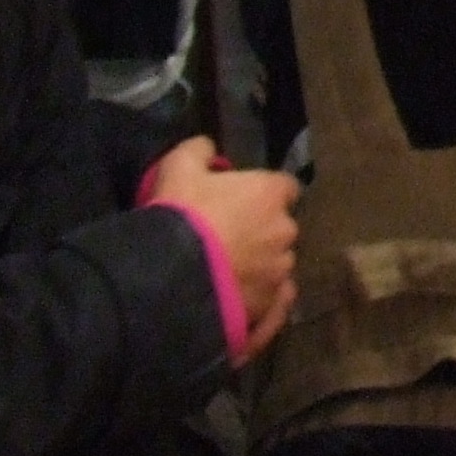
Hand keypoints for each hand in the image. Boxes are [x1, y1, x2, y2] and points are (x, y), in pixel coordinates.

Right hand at [149, 136, 301, 355]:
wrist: (171, 274)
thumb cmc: (181, 213)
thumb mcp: (179, 167)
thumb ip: (198, 150)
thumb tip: (208, 148)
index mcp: (270, 195)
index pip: (285, 187)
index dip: (265, 193)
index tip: (244, 200)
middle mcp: (284, 232)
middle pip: (281, 228)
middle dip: (262, 231)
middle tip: (229, 238)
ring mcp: (279, 273)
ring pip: (277, 266)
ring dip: (261, 267)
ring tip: (228, 274)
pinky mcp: (269, 307)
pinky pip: (275, 303)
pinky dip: (264, 301)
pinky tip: (244, 300)